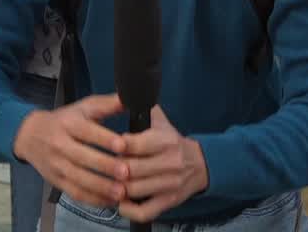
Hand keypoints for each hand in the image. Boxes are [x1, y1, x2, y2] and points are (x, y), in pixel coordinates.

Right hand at [13, 94, 128, 207]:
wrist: (30, 135)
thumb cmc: (64, 120)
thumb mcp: (83, 107)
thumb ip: (107, 104)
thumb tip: (129, 98)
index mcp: (69, 124)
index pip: (87, 132)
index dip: (105, 139)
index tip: (123, 146)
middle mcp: (60, 145)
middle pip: (83, 158)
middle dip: (105, 166)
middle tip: (127, 173)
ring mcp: (57, 165)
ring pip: (78, 179)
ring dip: (101, 188)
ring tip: (121, 192)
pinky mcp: (56, 181)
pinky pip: (75, 193)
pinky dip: (92, 199)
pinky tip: (110, 201)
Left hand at [117, 106, 208, 222]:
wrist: (200, 164)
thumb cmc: (172, 143)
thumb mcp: (161, 122)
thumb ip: (144, 110)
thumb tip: (124, 96)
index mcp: (166, 140)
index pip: (135, 144)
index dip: (118, 145)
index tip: (110, 145)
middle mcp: (170, 163)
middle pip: (130, 169)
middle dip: (114, 168)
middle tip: (107, 165)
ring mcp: (169, 184)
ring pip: (133, 190)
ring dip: (117, 188)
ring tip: (110, 181)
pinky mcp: (168, 202)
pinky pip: (143, 211)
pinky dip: (128, 209)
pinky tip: (120, 201)